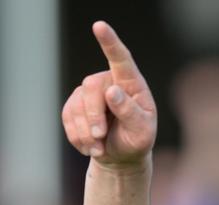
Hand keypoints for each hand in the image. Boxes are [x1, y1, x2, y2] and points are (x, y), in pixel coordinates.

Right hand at [61, 21, 156, 166]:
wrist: (122, 155)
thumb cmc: (137, 139)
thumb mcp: (141, 131)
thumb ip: (130, 112)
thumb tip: (112, 91)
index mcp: (131, 84)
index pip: (121, 60)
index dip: (110, 43)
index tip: (100, 26)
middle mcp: (109, 82)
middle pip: (91, 87)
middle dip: (93, 115)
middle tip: (100, 136)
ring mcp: (90, 93)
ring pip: (76, 105)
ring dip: (86, 131)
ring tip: (100, 146)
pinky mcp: (74, 106)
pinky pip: (67, 117)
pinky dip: (78, 136)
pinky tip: (91, 146)